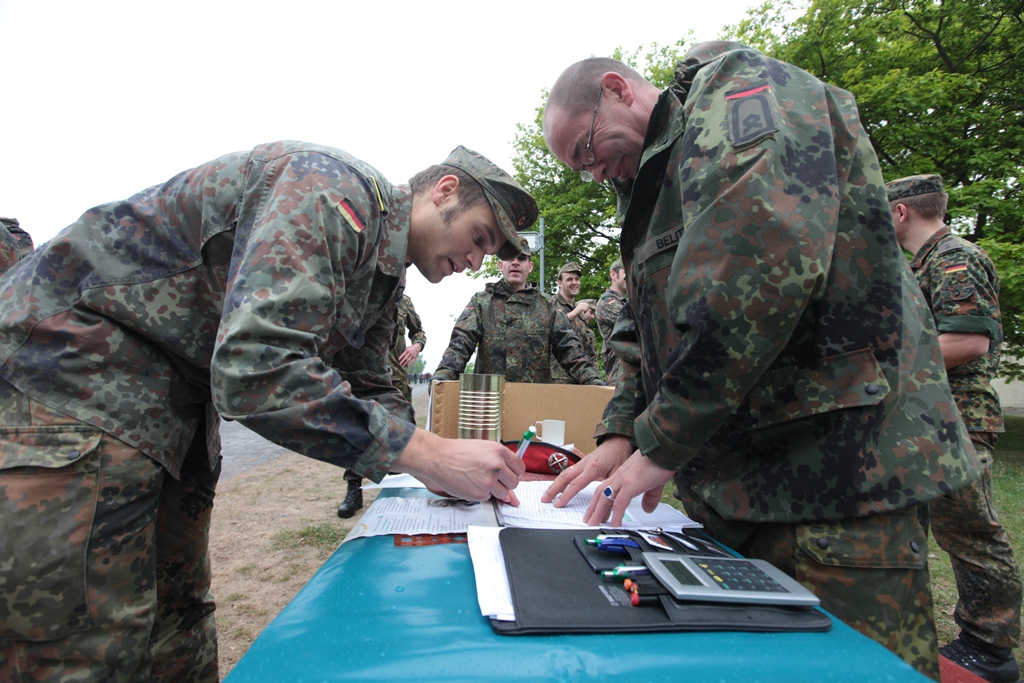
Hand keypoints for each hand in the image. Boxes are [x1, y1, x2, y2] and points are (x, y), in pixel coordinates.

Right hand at [393, 428, 524, 503]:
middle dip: (507, 483)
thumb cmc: (458, 452)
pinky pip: (488, 498)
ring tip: (479, 480)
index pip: (520, 467)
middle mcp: (496, 465)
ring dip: (494, 490)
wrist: (438, 458)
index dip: (515, 472)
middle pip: (515, 482)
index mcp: (499, 451)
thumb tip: (512, 478)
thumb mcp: (483, 449)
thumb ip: (500, 462)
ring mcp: (489, 481)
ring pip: (503, 493)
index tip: (510, 474)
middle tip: (494, 479)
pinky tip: (471, 484)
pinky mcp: (480, 494)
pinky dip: (481, 494)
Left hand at [398, 343, 421, 366]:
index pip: (403, 354)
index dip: (400, 357)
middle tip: (399, 364)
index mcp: (407, 350)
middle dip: (402, 361)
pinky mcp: (415, 357)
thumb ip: (404, 351)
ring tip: (403, 365)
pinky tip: (410, 365)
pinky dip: (411, 363)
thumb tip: (400, 354)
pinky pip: (413, 361)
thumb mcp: (407, 348)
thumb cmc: (411, 348)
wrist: (417, 347)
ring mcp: (412, 355)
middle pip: (405, 358)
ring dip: (405, 363)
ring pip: (408, 360)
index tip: (398, 360)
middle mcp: (410, 353)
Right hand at [540, 435, 632, 506]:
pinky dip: (560, 479)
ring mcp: (581, 462)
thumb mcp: (618, 473)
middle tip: (544, 500)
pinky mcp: (581, 462)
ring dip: (554, 485)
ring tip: (546, 495)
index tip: (558, 504)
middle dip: (553, 489)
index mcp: (593, 467)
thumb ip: (611, 489)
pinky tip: (556, 486)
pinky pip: (567, 471)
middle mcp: (584, 464)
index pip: (576, 484)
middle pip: (564, 477)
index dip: (566, 495)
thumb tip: (609, 507)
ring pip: (563, 473)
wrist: (618, 441)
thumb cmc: (619, 454)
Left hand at [582, 451, 674, 526]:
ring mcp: (624, 480)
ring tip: (593, 524)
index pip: (606, 489)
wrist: (664, 449)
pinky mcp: (631, 484)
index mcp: (623, 474)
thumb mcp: (654, 482)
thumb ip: (650, 496)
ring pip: (605, 498)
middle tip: (588, 520)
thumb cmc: (659, 461)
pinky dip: (617, 514)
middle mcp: (620, 476)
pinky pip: (620, 502)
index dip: (599, 502)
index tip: (596, 512)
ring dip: (598, 512)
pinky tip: (615, 524)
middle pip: (600, 494)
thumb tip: (648, 509)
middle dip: (593, 509)